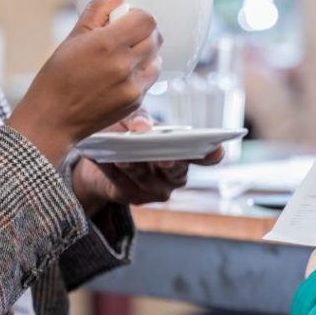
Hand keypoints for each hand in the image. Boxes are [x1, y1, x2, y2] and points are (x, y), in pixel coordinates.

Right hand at [7, 0, 161, 166]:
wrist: (52, 118)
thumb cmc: (57, 77)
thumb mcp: (74, 37)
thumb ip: (99, 10)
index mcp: (107, 44)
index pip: (146, 20)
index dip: (139, 16)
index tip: (127, 20)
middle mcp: (124, 65)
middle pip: (155, 38)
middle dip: (143, 34)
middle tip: (126, 37)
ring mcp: (132, 86)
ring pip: (156, 60)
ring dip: (145, 54)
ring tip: (123, 58)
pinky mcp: (135, 103)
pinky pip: (150, 80)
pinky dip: (141, 74)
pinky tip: (121, 76)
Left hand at [71, 110, 224, 216]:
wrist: (98, 153)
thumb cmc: (125, 132)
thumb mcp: (134, 118)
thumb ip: (139, 118)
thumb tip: (142, 127)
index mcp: (182, 154)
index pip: (202, 157)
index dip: (211, 155)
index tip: (217, 149)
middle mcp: (172, 176)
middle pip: (175, 171)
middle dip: (169, 163)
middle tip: (165, 158)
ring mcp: (152, 189)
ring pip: (145, 176)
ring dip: (134, 165)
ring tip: (122, 156)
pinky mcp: (129, 196)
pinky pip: (120, 182)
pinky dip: (110, 168)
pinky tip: (99, 156)